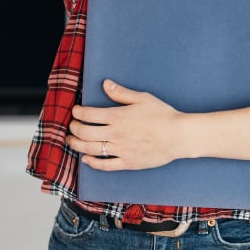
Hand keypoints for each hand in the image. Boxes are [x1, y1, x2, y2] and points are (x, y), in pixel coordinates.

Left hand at [68, 80, 184, 170]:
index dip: (78, 112)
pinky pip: (105, 165)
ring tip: (71, 141)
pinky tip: (86, 159)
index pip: (88, 114)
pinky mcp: (127, 163)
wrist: (178, 136)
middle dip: (73, 128)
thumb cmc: (162, 115)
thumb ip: (121, 93)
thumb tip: (105, 84)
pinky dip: (92, 163)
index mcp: (117, 116)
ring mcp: (120, 150)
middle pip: (85, 132)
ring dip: (76, 145)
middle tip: (72, 126)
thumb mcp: (142, 98)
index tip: (75, 111)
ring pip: (90, 149)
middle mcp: (115, 134)